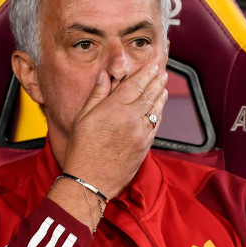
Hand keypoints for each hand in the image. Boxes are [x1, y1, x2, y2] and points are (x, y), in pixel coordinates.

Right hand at [62, 64, 168, 198]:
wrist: (90, 181)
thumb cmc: (81, 150)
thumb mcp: (82, 118)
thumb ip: (97, 95)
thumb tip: (105, 75)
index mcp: (114, 109)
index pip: (135, 85)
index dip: (146, 74)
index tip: (152, 66)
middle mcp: (131, 119)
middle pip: (149, 95)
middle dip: (157, 82)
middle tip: (162, 72)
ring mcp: (141, 134)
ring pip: (155, 110)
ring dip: (161, 96)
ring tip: (163, 87)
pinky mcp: (145, 147)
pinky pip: (155, 126)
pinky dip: (158, 114)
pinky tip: (159, 109)